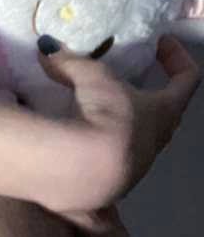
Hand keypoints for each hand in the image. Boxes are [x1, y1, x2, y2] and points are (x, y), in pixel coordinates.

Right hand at [37, 34, 201, 211]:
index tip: (161, 43)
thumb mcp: (92, 79)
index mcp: (164, 113)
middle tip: (128, 83)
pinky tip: (75, 157)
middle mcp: (154, 146)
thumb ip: (73, 62)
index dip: (177, 57)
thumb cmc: (104, 116)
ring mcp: (130, 175)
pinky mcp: (103, 193)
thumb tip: (48, 49)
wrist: (79, 170)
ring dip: (121, 132)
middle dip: (148, 99)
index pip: (187, 80)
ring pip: (134, 149)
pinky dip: (93, 160)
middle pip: (163, 118)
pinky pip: (103, 173)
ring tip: (94, 118)